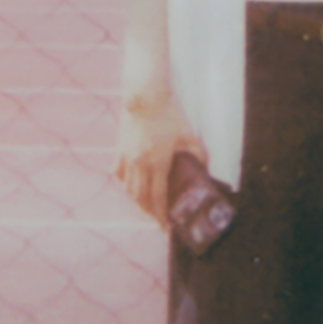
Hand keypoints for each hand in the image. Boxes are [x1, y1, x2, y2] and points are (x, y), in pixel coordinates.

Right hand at [115, 95, 201, 226]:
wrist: (145, 95)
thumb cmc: (169, 114)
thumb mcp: (190, 135)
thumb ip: (199, 155)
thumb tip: (204, 170)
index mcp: (157, 163)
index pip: (158, 198)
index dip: (161, 215)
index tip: (165, 227)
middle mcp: (139, 164)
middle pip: (141, 198)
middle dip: (150, 213)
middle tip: (158, 220)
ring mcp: (127, 157)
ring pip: (128, 189)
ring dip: (137, 201)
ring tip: (146, 206)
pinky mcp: (119, 149)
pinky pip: (118, 174)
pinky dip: (125, 184)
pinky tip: (131, 186)